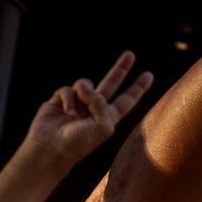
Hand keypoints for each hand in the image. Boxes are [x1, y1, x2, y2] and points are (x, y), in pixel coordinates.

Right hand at [25, 51, 153, 165]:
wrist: (52, 147)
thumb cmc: (80, 143)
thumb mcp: (103, 126)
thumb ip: (101, 103)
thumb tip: (85, 86)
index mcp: (109, 117)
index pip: (127, 100)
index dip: (138, 88)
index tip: (149, 75)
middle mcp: (95, 108)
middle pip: (111, 84)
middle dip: (120, 69)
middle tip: (130, 54)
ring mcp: (78, 103)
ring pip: (85, 84)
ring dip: (82, 96)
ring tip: (75, 115)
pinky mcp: (60, 99)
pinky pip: (68, 89)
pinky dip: (68, 99)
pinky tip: (64, 112)